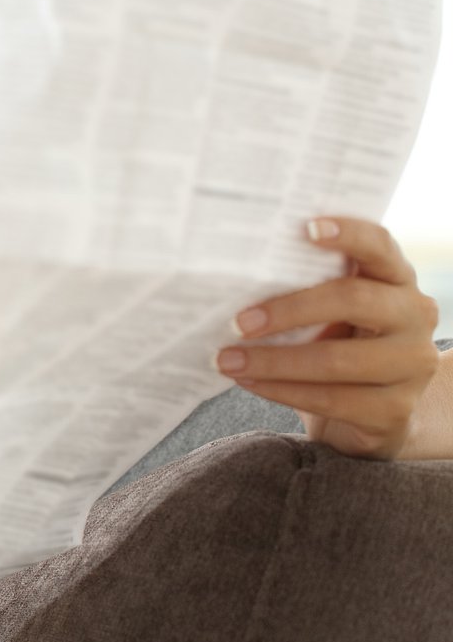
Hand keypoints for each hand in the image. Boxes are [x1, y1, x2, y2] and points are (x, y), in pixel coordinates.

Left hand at [216, 216, 440, 459]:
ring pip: (336, 359)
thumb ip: (305, 288)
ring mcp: (411, 365)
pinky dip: (281, 390)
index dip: (348, 233)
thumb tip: (233, 275)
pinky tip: (248, 382)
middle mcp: (415, 315)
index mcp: (397, 279)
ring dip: (273, 361)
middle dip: (289, 310)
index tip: (306, 228)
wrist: (370, 413)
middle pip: (353, 300)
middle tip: (238, 322)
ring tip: (227, 360)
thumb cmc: (336, 344)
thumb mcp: (329, 312)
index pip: (380, 245)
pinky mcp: (394, 410)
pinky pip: (330, 398)